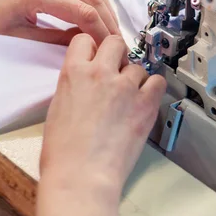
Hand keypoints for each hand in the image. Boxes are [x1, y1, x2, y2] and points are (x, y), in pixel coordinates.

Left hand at [0, 0, 118, 44]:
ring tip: (110, 28)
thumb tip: (85, 42)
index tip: (113, 48)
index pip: (84, 12)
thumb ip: (56, 39)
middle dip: (109, 20)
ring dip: (103, 6)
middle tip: (119, 41)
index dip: (103, 32)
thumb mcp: (17, 39)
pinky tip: (92, 10)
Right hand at [36, 34, 165, 215]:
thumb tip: (87, 82)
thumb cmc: (63, 153)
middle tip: (116, 71)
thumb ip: (74, 86)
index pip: (85, 39)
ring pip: (137, 66)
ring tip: (129, 98)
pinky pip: (158, 82)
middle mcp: (100, 73)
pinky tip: (146, 99)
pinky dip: (154, 88)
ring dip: (135, 78)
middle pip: (115, 43)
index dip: (92, 48)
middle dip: (117, 54)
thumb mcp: (57, 107)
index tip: (97, 56)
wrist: (81, 176)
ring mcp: (125, 86)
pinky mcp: (145, 103)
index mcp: (73, 73)